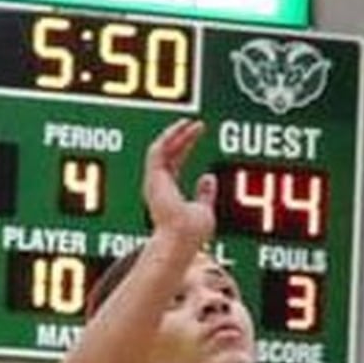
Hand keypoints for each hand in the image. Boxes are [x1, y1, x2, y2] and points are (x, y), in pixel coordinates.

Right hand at [142, 117, 214, 249]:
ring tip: (190, 122)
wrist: (180, 240)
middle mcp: (157, 185)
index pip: (174, 162)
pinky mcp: (154, 178)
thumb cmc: (190, 233)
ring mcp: (154, 181)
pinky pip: (157, 151)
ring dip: (176, 134)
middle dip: (181, 136)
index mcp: (167, 192)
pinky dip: (168, 138)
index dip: (185, 145)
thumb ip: (204, 194)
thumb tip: (209, 177)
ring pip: (161, 149)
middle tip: (197, 124)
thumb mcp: (204, 210)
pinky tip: (181, 127)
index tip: (197, 132)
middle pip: (168, 153)